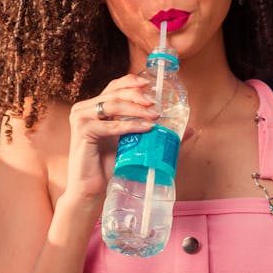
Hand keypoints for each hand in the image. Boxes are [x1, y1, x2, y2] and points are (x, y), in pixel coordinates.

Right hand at [65, 74, 156, 203]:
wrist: (92, 189)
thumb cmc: (110, 167)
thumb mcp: (135, 145)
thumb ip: (157, 133)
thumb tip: (190, 130)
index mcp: (95, 107)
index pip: (114, 87)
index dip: (132, 82)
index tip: (150, 84)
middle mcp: (85, 109)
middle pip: (115, 94)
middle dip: (138, 97)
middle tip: (155, 103)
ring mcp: (81, 118)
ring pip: (113, 106)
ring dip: (136, 110)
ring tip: (154, 116)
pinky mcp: (82, 131)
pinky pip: (109, 125)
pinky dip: (128, 126)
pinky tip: (145, 128)